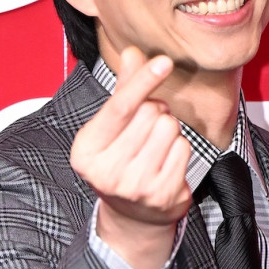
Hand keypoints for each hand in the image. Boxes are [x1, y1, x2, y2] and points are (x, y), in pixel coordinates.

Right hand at [70, 47, 191, 268]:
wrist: (132, 216)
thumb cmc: (120, 159)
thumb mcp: (112, 127)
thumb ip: (123, 89)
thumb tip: (133, 52)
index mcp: (85, 150)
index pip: (120, 107)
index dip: (142, 81)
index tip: (163, 61)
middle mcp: (106, 171)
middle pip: (150, 113)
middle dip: (155, 112)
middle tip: (147, 129)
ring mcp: (135, 186)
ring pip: (169, 127)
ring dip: (168, 130)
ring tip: (156, 146)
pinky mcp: (162, 195)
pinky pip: (183, 148)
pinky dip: (179, 149)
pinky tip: (166, 162)